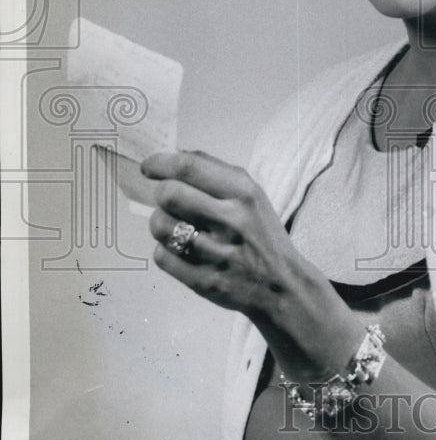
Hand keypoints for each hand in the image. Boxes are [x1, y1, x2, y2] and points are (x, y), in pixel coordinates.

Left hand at [143, 150, 359, 378]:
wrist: (283, 287)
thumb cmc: (261, 235)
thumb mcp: (253, 196)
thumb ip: (216, 172)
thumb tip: (175, 153)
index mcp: (244, 193)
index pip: (189, 167)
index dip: (160, 164)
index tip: (149, 168)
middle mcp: (232, 220)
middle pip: (168, 194)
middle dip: (161, 195)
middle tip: (169, 202)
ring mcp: (217, 253)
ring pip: (160, 226)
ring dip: (161, 224)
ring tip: (177, 228)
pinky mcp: (204, 281)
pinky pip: (161, 257)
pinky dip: (166, 252)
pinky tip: (183, 252)